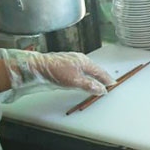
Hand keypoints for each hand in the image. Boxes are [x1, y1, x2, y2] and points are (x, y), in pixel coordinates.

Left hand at [0, 49, 114, 96]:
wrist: (37, 67)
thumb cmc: (55, 72)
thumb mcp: (75, 81)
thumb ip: (89, 85)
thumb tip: (101, 89)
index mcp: (84, 61)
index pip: (99, 71)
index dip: (106, 78)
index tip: (112, 84)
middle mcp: (79, 59)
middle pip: (94, 69)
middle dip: (101, 76)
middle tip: (107, 83)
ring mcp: (71, 61)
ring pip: (86, 68)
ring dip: (93, 75)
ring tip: (97, 81)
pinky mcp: (64, 65)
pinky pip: (79, 69)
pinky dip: (85, 75)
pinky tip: (82, 78)